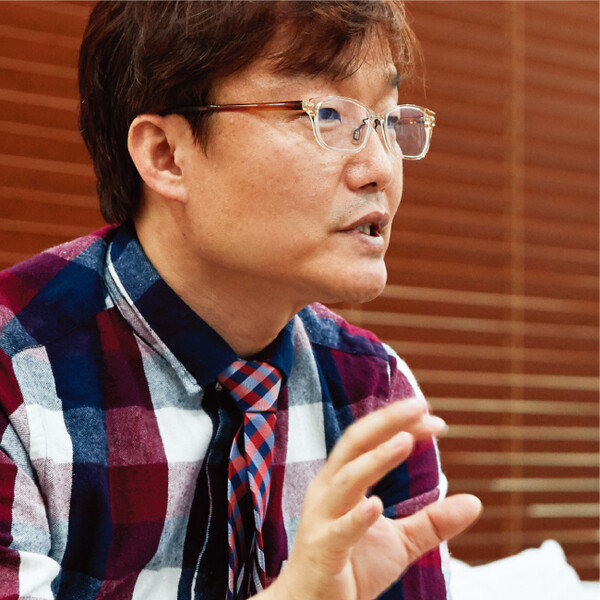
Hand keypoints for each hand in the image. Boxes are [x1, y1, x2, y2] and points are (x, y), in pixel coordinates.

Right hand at [261, 397, 481, 599]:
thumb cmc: (351, 568)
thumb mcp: (400, 543)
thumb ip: (432, 521)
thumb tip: (475, 502)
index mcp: (342, 482)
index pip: (370, 441)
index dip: (399, 424)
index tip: (436, 420)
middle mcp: (328, 490)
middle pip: (355, 444)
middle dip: (387, 422)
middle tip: (420, 405)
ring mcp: (322, 518)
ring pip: (347, 478)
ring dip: (376, 458)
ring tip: (406, 440)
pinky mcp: (322, 549)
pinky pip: (340, 530)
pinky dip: (357, 516)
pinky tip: (376, 504)